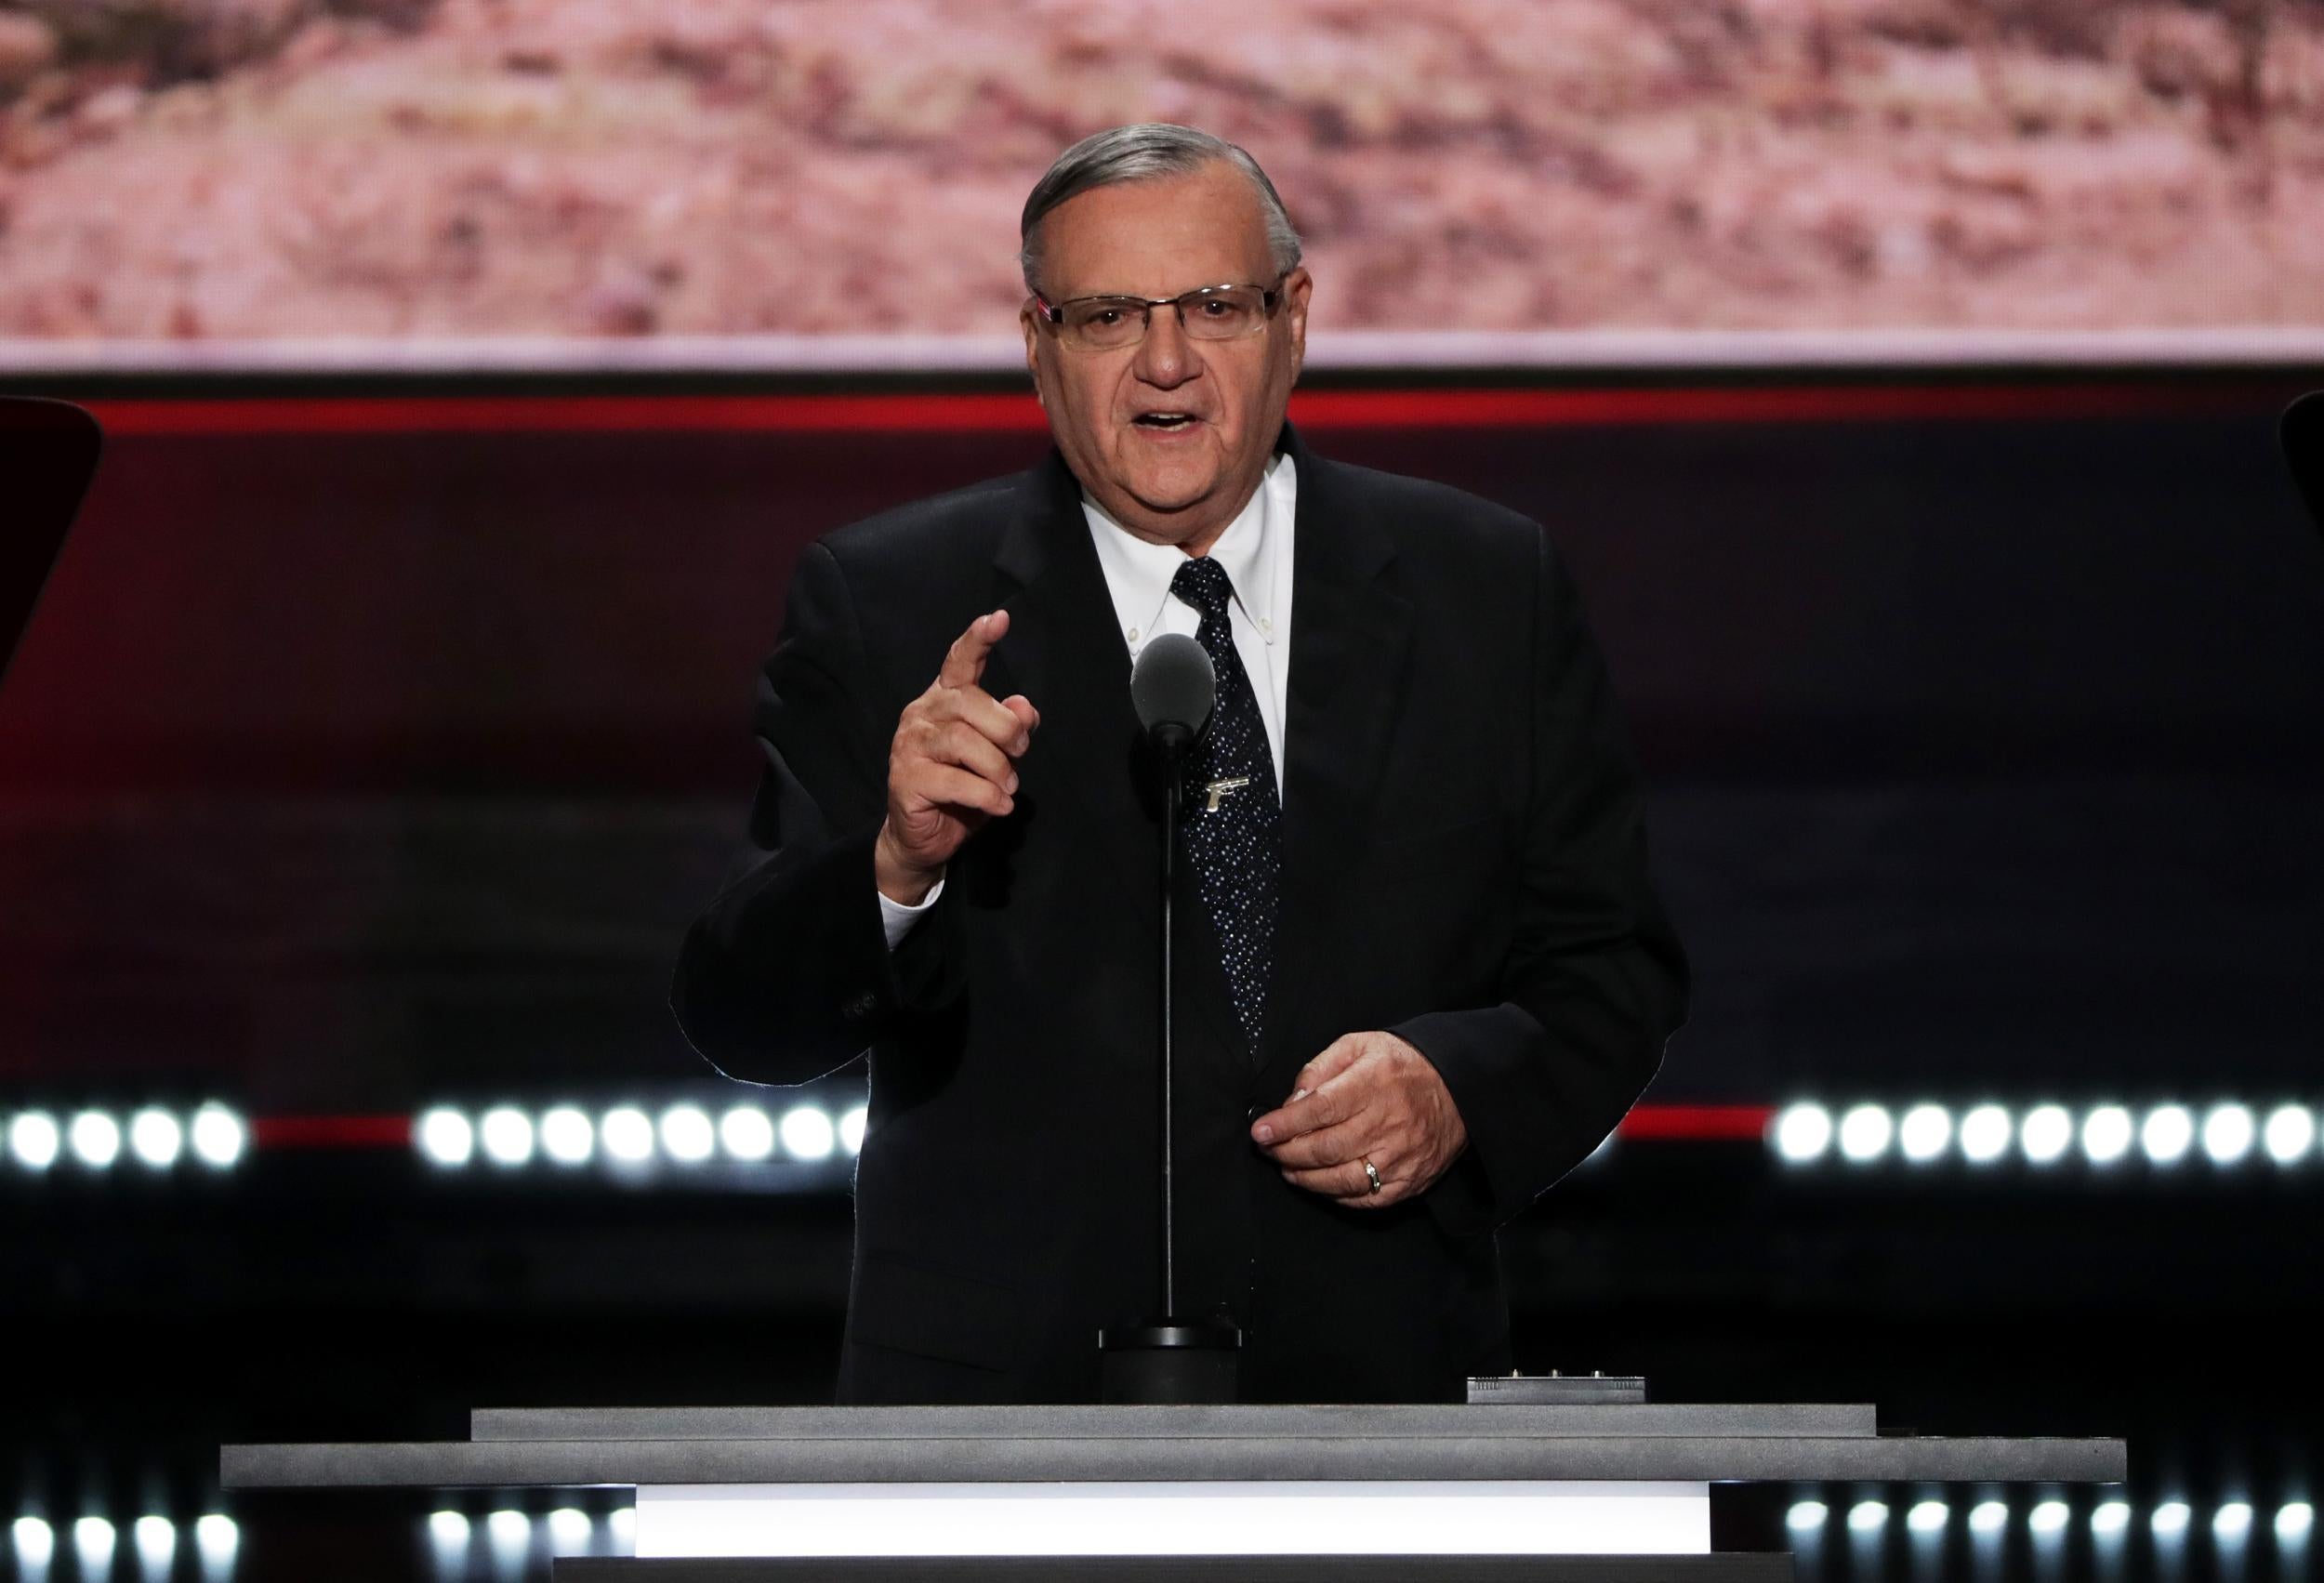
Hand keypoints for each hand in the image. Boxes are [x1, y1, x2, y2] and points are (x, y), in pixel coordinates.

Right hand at [875, 609, 1039, 903]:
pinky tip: (999, 806)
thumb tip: (1025, 708)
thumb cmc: (962, 788)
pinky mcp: (905, 780)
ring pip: (964, 742)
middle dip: (1007, 731)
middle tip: (1019, 756)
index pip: (959, 662)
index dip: (978, 639)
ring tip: (1008, 789)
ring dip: (998, 769)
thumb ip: (1010, 728)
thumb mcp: (996, 756)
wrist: (923, 836)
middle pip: (970, 703)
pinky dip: (987, 795)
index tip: (1000, 618)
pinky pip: (956, 781)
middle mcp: (922, 714)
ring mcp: (909, 746)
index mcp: (944, 699)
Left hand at [1249, 1032, 1468, 1207]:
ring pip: (1342, 1180)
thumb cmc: (1402, 1065)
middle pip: (1325, 1148)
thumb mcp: (1360, 1046)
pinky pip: (1366, 1199)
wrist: (1458, 1087)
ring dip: (1306, 1178)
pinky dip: (1337, 1195)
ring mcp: (1400, 1157)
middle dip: (1287, 1152)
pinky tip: (1321, 1183)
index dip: (1285, 1124)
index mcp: (1373, 1084)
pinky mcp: (1410, 1181)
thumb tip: (1293, 1100)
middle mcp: (1388, 1123)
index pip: (1320, 1109)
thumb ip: (1321, 1068)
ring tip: (1288, 1168)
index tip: (1261, 1131)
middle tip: (1269, 1149)